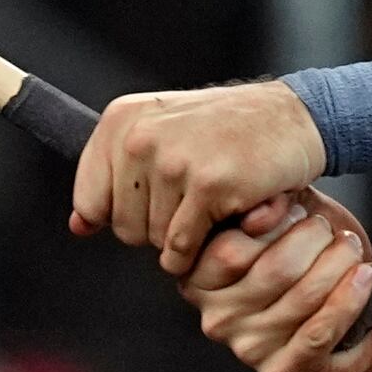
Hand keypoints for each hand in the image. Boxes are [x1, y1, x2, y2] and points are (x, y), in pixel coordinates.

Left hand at [73, 82, 328, 270]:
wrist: (294, 117)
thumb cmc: (229, 131)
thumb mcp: (162, 135)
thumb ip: (116, 177)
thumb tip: (78, 228)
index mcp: (121, 120)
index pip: (90, 201)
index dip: (124, 216)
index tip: (157, 205)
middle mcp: (140, 137)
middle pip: (123, 228)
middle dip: (157, 231)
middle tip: (193, 208)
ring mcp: (174, 161)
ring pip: (154, 241)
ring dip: (184, 241)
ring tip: (212, 211)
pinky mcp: (209, 186)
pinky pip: (183, 247)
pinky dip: (198, 254)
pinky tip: (220, 230)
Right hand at [185, 194, 371, 371]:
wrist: (355, 307)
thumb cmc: (310, 256)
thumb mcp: (288, 219)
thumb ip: (271, 207)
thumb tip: (266, 207)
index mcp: (200, 280)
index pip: (230, 249)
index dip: (273, 224)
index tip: (299, 211)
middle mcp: (216, 319)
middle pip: (273, 271)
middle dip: (313, 241)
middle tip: (331, 230)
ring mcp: (248, 349)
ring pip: (303, 297)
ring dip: (338, 264)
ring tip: (351, 248)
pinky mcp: (282, 371)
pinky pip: (320, 332)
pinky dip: (349, 299)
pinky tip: (365, 276)